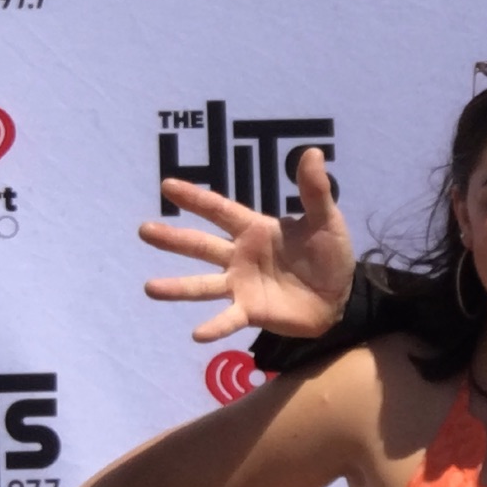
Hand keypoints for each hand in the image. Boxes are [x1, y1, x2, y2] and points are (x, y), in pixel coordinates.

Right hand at [140, 147, 356, 340]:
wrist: (342, 296)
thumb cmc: (330, 255)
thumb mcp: (327, 221)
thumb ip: (315, 190)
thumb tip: (313, 152)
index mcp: (254, 229)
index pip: (219, 210)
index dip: (195, 198)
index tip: (167, 185)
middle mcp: (240, 256)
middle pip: (201, 245)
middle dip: (173, 239)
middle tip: (144, 231)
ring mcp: (242, 285)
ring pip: (204, 285)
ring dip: (177, 287)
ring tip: (149, 288)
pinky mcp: (252, 312)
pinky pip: (229, 319)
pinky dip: (214, 327)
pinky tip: (197, 334)